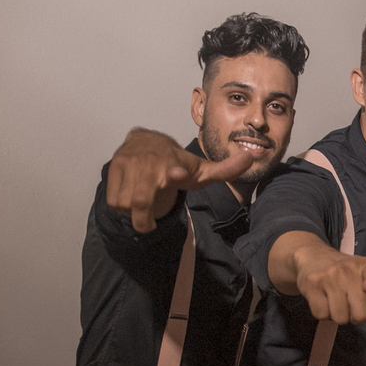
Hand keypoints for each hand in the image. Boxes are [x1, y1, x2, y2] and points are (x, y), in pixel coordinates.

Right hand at [106, 128, 253, 232]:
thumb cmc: (178, 163)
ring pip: (126, 203)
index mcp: (174, 162)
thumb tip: (251, 158)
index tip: (177, 174)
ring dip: (133, 212)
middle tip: (148, 225)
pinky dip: (122, 205)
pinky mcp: (114, 165)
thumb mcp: (201, 170)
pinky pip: (114, 199)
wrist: (146, 140)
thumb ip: (226, 170)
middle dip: (143, 219)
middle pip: (141, 200)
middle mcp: (151, 160)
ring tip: (144, 200)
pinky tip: (131, 194)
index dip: (175, 172)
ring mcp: (130, 161)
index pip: (173, 168)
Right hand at [293, 241, 365, 323]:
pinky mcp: (311, 286)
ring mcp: (328, 278)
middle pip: (359, 315)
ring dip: (338, 314)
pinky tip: (324, 299)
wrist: (311, 256)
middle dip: (355, 314)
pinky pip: (322, 315)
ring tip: (337, 299)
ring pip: (340, 318)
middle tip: (350, 300)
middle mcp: (348, 271)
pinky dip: (323, 313)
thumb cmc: (351, 269)